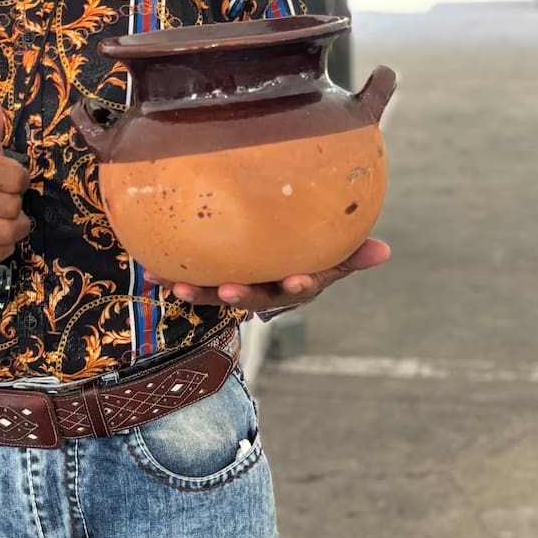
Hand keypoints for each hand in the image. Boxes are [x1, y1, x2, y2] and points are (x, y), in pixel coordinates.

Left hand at [142, 238, 390, 317]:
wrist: (271, 240)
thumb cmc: (309, 244)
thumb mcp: (332, 247)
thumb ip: (352, 249)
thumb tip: (386, 251)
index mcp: (297, 281)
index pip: (300, 287)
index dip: (298, 287)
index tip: (297, 280)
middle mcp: (267, 289)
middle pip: (256, 297)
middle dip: (243, 296)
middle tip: (229, 290)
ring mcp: (238, 285)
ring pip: (219, 293)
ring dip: (199, 292)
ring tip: (178, 286)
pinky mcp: (211, 277)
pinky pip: (192, 277)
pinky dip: (172, 274)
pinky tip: (151, 268)